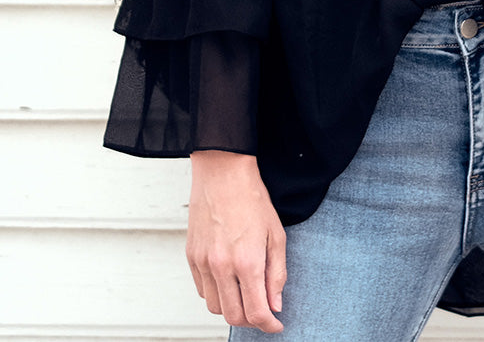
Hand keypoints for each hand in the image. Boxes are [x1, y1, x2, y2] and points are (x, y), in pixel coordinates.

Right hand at [186, 150, 286, 333]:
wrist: (223, 173)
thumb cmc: (252, 198)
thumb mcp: (276, 234)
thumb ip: (277, 273)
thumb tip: (276, 304)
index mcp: (247, 261)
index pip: (256, 312)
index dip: (269, 326)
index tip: (276, 325)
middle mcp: (222, 266)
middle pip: (234, 316)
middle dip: (252, 320)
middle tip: (263, 311)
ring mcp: (203, 263)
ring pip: (215, 308)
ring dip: (232, 308)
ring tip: (246, 293)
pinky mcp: (191, 257)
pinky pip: (202, 291)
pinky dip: (216, 294)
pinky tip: (228, 280)